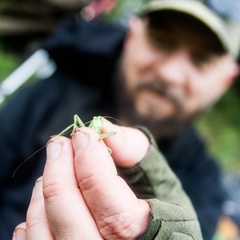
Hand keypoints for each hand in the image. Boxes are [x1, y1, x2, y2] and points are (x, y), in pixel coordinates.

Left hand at [13, 123, 149, 239]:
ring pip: (45, 232)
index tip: (83, 134)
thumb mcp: (156, 175)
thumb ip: (133, 148)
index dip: (91, 163)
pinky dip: (35, 217)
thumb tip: (103, 126)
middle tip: (60, 143)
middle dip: (60, 171)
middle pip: (70, 217)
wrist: (152, 231)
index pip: (109, 202)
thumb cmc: (157, 202)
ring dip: (45, 190)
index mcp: (142, 235)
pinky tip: (44, 198)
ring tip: (56, 167)